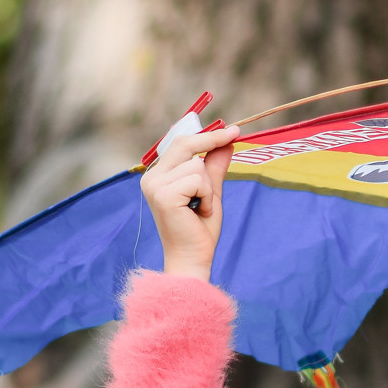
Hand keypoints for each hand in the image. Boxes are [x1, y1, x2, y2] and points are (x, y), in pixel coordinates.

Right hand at [142, 124, 237, 281]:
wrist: (193, 258)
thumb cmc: (200, 229)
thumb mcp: (211, 191)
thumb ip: (215, 166)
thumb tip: (227, 141)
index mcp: (158, 176)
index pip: (180, 144)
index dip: (206, 135)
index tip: (232, 128)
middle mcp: (151, 178)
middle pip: (185, 144)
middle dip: (212, 141)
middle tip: (235, 134)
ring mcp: (154, 185)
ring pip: (196, 165)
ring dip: (209, 187)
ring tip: (202, 208)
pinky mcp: (163, 194)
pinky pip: (198, 179)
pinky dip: (207, 196)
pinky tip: (200, 212)